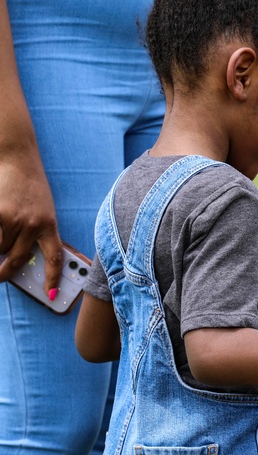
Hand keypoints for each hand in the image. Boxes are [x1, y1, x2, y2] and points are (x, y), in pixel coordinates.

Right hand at [0, 147, 61, 291]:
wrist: (17, 159)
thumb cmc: (29, 186)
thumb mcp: (41, 210)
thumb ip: (36, 232)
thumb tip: (21, 258)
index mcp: (50, 224)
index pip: (55, 258)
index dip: (52, 278)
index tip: (51, 295)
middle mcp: (34, 224)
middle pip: (18, 260)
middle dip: (6, 273)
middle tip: (0, 276)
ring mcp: (14, 219)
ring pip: (0, 248)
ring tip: (2, 233)